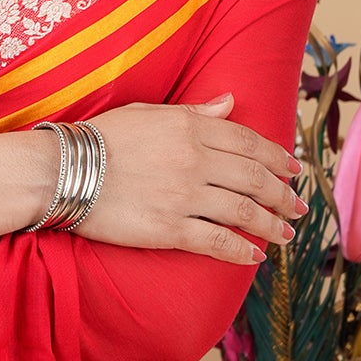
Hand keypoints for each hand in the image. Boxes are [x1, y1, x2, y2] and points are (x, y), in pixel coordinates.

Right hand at [76, 90, 305, 263]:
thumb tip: (229, 102)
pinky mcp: (170, 228)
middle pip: (254, 178)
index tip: (295, 171)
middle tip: (298, 207)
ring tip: (285, 235)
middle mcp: (195, 160)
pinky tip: (254, 257)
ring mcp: (185, 195)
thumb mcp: (148, 113)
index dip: (278, 158)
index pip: (250, 143)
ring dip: (271, 224)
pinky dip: (241, 250)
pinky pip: (216, 241)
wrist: (62, 170)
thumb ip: (194, 112)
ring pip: (243, 211)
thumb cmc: (100, 138)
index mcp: (191, 127)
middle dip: (283, 195)